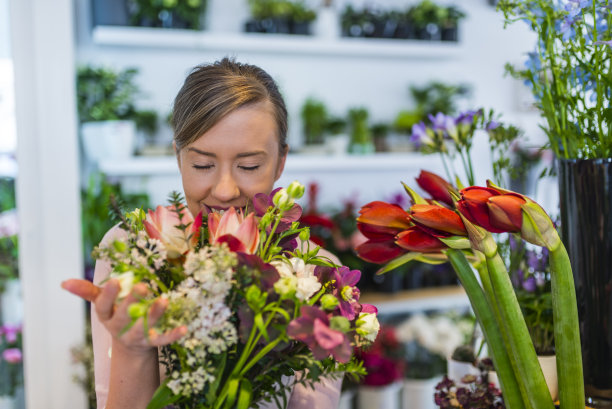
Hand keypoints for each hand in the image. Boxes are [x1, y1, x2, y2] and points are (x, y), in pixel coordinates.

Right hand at [61, 279, 185, 352]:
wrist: (129, 346)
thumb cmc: (116, 315)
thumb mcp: (102, 304)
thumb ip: (86, 292)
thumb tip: (63, 282)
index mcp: (106, 316)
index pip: (103, 306)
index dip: (108, 295)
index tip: (115, 281)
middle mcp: (120, 328)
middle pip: (124, 316)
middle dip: (132, 302)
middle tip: (142, 286)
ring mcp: (136, 336)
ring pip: (144, 327)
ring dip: (154, 314)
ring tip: (164, 300)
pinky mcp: (152, 343)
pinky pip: (163, 340)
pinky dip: (173, 335)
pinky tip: (184, 328)